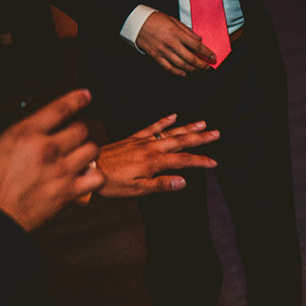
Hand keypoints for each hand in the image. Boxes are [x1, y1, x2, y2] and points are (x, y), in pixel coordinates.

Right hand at [0, 89, 102, 230]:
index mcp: (24, 134)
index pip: (59, 108)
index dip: (76, 99)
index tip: (85, 95)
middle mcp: (47, 149)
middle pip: (82, 129)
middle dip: (80, 130)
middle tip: (76, 135)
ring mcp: (60, 170)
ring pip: (92, 150)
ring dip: (89, 150)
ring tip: (81, 154)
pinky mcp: (69, 191)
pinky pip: (97, 177)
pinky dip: (96, 176)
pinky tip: (87, 176)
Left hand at [96, 115, 219, 197]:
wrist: (89, 168)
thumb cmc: (112, 182)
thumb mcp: (138, 189)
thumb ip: (161, 184)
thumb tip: (183, 181)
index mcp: (154, 162)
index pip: (183, 160)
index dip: (200, 161)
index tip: (214, 162)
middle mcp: (151, 148)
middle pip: (181, 141)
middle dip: (200, 137)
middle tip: (216, 133)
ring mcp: (143, 141)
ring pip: (170, 132)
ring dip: (187, 127)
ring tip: (202, 123)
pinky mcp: (133, 138)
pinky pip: (152, 127)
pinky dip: (164, 121)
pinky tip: (174, 116)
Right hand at [136, 11, 215, 75]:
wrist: (136, 22)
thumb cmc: (155, 19)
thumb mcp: (173, 20)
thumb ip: (187, 31)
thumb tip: (199, 39)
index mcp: (176, 33)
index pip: (196, 45)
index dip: (206, 53)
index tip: (213, 57)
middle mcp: (171, 44)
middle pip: (190, 58)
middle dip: (201, 64)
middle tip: (207, 66)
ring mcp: (163, 51)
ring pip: (181, 65)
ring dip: (192, 69)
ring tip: (198, 69)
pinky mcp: (156, 56)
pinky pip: (169, 68)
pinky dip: (178, 72)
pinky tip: (184, 72)